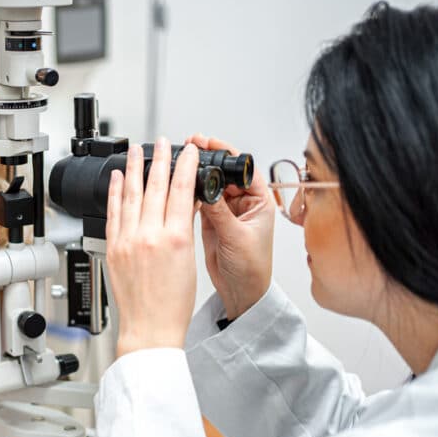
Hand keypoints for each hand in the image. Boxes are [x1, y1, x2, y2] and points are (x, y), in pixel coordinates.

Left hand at [107, 138, 199, 357]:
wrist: (150, 328)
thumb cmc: (172, 304)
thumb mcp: (189, 260)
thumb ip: (185, 228)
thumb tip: (185, 204)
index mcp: (174, 238)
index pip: (182, 191)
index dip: (186, 166)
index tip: (189, 151)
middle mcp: (148, 236)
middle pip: (156, 187)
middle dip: (160, 160)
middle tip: (163, 142)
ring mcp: (127, 241)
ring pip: (132, 195)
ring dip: (136, 168)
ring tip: (137, 149)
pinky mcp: (113, 248)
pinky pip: (113, 213)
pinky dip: (115, 193)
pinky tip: (118, 178)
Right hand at [191, 135, 274, 319]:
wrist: (241, 293)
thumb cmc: (252, 269)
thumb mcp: (236, 237)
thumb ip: (220, 213)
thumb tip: (205, 189)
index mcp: (259, 201)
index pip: (242, 168)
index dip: (225, 153)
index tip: (207, 143)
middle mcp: (243, 203)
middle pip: (223, 173)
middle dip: (206, 160)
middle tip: (188, 149)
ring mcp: (226, 211)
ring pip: (210, 185)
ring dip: (196, 175)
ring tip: (179, 164)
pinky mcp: (212, 221)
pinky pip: (199, 200)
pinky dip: (189, 192)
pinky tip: (178, 186)